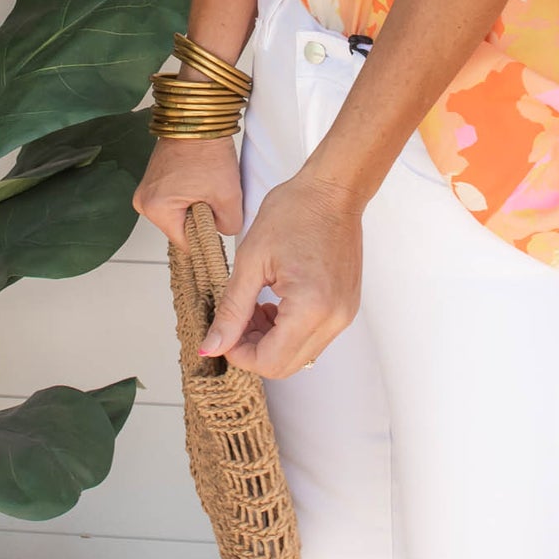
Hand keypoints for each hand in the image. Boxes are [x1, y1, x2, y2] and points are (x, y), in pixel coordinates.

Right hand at [132, 134, 243, 247]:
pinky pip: (173, 200)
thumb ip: (229, 225)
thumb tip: (223, 231)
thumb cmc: (207, 150)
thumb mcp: (229, 196)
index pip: (185, 243)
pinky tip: (199, 181)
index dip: (205, 238)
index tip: (218, 224)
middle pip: (180, 228)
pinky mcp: (152, 181)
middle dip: (200, 219)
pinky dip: (188, 196)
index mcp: (156, 209)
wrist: (198, 119)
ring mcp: (145, 190)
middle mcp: (143, 202)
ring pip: (178, 214)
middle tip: (214, 197)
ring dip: (195, 207)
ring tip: (206, 186)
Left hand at [199, 170, 361, 376]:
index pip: (269, 362)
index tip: (225, 331)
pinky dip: (288, 332)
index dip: (239, 354)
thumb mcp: (251, 261)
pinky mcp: (346, 309)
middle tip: (237, 319)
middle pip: (286, 366)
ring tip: (255, 306)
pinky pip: (313, 338)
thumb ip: (231, 310)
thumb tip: (212, 347)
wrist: (332, 192)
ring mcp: (344, 315)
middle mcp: (334, 319)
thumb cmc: (294, 213)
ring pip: (299, 355)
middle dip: (253, 350)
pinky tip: (274, 304)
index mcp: (311, 307)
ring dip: (270, 342)